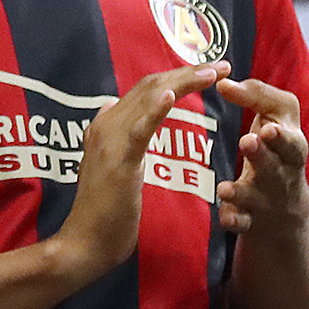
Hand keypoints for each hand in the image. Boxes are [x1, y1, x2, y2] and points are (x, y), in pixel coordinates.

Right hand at [51, 62, 227, 283]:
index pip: (145, 91)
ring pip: (148, 98)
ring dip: (183, 81)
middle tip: (223, 64)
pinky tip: (172, 94)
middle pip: (150, 86)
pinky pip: (139, 129)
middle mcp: (105, 126)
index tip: (208, 71)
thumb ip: (114, 138)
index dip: (178, 76)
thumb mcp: (110, 167)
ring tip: (213, 72)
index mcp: (105, 127)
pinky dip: (155, 109)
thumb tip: (107, 107)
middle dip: (188, 72)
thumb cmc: (104, 214)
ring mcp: (109, 141)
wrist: (85, 243)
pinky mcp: (118, 160)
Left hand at [215, 75, 308, 243]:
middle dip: (262, 156)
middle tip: (248, 142)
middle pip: (275, 168)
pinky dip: (234, 220)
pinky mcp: (250, 221)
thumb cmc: (277, 148)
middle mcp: (283, 175)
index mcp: (292, 149)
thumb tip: (222, 81)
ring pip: (256, 198)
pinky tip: (224, 216)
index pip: (292, 142)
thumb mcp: (277, 119)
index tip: (268, 128)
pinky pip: (242, 223)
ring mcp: (267, 200)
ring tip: (226, 188)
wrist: (284, 207)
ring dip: (242, 192)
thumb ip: (255, 96)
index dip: (282, 137)